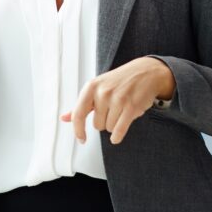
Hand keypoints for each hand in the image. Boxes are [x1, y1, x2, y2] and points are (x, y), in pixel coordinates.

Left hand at [60, 57, 174, 144]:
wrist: (146, 72)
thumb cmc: (120, 81)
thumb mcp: (98, 88)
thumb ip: (81, 105)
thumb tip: (64, 118)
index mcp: (91, 87)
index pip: (78, 114)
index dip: (78, 130)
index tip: (81, 140)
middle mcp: (103, 92)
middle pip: (97, 125)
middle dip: (105, 121)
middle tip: (114, 109)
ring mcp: (118, 99)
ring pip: (109, 128)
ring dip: (115, 124)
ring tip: (122, 110)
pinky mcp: (131, 106)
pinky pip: (119, 130)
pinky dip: (117, 136)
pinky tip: (117, 136)